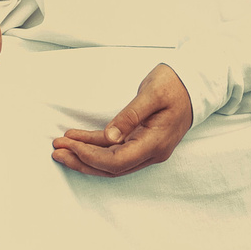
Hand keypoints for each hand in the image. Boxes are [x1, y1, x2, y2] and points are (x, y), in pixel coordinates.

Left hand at [53, 63, 193, 178]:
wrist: (195, 82)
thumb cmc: (174, 84)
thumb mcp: (152, 94)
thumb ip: (130, 116)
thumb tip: (109, 137)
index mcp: (156, 143)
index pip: (118, 161)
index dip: (91, 156)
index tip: (69, 144)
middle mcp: (152, 152)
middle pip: (111, 167)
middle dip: (82, 160)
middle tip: (56, 151)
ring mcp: (147, 149)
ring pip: (111, 161)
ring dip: (85, 155)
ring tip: (60, 147)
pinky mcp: (142, 142)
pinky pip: (115, 150)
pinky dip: (95, 145)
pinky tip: (77, 139)